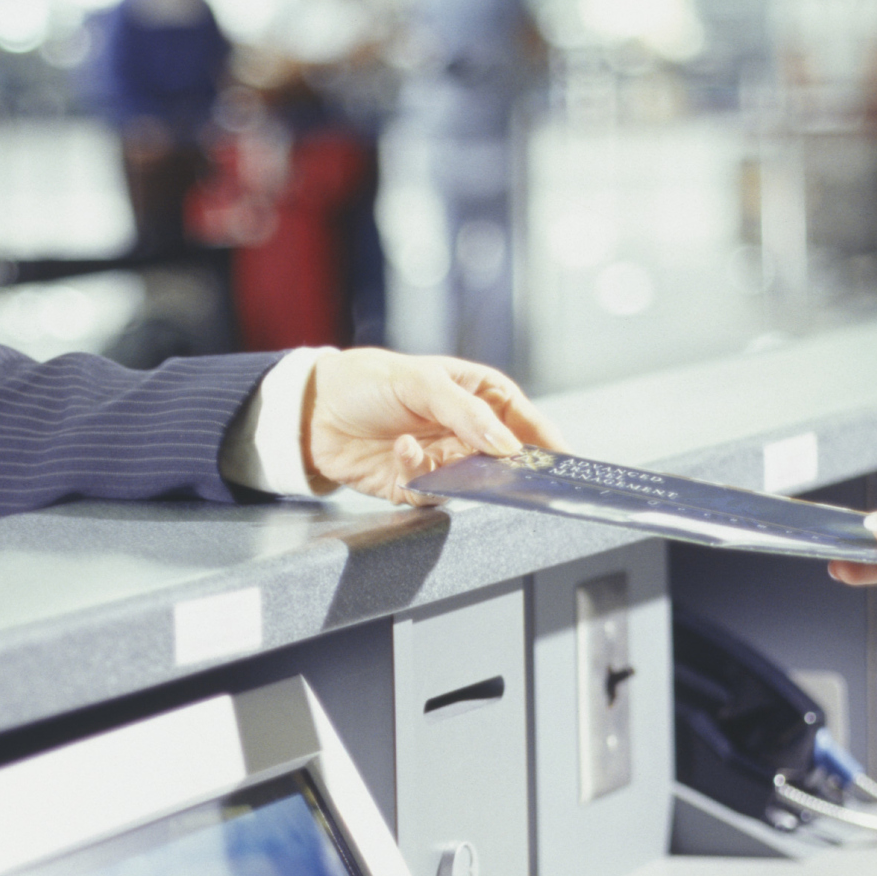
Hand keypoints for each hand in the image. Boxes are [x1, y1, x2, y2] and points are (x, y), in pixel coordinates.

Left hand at [302, 350, 558, 499]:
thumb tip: (506, 445)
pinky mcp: (414, 485)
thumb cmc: (368, 380)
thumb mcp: (421, 383)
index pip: (524, 420)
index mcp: (477, 396)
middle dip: (507, 470)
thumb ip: (466, 414)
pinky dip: (419, 479)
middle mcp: (464, 431)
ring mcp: (441, 460)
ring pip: (470, 484)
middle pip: (503, 460)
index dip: (545, 441)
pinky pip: (431, 495)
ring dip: (459, 478)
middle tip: (512, 478)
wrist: (312, 409)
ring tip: (443, 460)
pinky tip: (401, 453)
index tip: (563, 462)